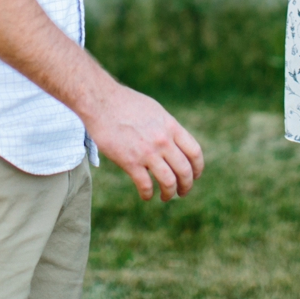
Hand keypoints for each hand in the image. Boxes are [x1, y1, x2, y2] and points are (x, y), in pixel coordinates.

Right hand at [83, 82, 204, 200]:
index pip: (195, 152)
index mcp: (171, 126)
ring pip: (168, 181)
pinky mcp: (130, 161)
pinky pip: (145, 185)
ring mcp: (148, 152)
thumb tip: (173, 141)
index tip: (194, 176)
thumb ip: (166, 127)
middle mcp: (163, 140)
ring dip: (170, 193)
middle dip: (186, 186)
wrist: (101, 101)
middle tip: (182, 192)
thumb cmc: (125, 103)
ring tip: (165, 197)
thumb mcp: (154, 110)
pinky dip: (148, 194)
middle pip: (185, 171)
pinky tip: (146, 195)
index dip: (197, 169)